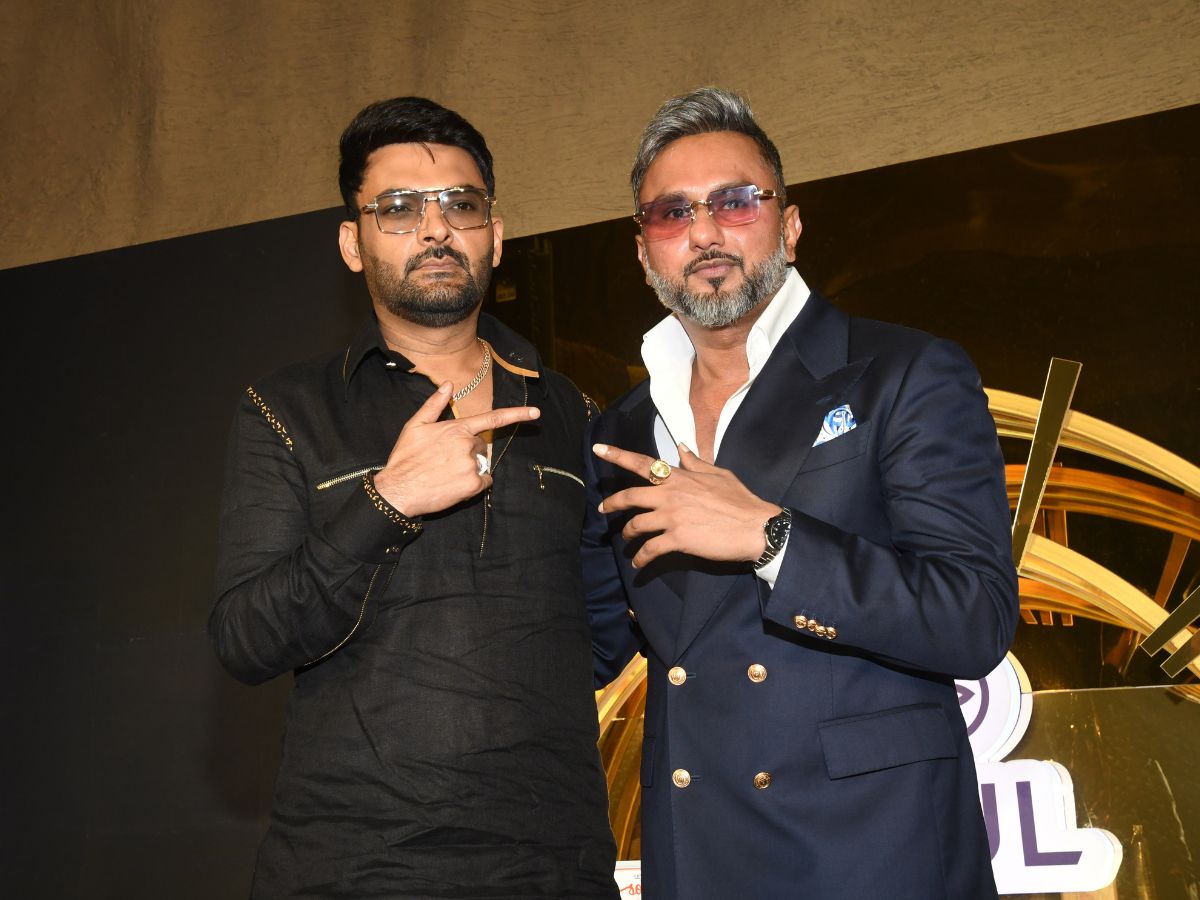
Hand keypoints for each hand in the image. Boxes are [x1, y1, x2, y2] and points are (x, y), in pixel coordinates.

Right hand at [373, 382, 539, 516]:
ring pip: (481, 465)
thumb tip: (448, 384)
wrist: (398, 490)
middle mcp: (467, 445)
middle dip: (469, 452)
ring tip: (445, 474)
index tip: (536, 413)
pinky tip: (453, 485)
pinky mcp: (472, 485)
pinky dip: (474, 485)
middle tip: (445, 461)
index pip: (492, 418)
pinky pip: (484, 483)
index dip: (516, 414)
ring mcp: (471, 465)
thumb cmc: (405, 458)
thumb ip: (435, 405)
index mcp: (457, 428)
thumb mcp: (415, 426)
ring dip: (469, 469)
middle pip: (481, 446)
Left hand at [594, 443, 778, 567]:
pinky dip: (641, 558)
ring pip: (636, 525)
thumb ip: (696, 462)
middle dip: (611, 504)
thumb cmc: (741, 500)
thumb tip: (681, 447)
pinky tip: (639, 564)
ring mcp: (672, 517)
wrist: (756, 527)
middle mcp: (671, 495)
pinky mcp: (678, 539)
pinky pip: (650, 550)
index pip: (643, 463)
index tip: (598, 449)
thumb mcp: (719, 473)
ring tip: (627, 541)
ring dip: (627, 534)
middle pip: (630, 496)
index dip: (618, 455)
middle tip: (602, 510)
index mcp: (680, 477)